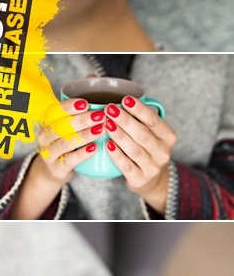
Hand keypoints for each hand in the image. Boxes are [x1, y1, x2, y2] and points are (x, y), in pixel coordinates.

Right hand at [37, 95, 108, 183]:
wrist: (54, 169)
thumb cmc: (66, 139)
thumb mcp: (68, 122)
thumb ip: (80, 101)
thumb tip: (93, 77)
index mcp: (47, 121)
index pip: (55, 111)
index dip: (69, 106)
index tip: (85, 103)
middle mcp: (44, 136)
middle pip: (61, 126)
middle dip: (82, 120)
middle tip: (101, 115)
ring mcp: (48, 153)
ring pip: (65, 142)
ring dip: (84, 135)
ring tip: (101, 129)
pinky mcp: (55, 169)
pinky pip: (69, 160)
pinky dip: (82, 154)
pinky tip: (94, 148)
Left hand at [103, 96, 176, 212]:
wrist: (151, 180)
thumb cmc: (145, 148)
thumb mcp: (150, 132)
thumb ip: (139, 116)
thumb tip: (114, 95)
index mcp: (168, 136)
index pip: (154, 120)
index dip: (139, 109)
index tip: (125, 99)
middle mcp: (163, 152)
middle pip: (143, 134)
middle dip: (126, 120)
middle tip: (109, 109)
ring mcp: (153, 167)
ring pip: (134, 150)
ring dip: (119, 136)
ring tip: (106, 124)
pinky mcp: (141, 180)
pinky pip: (127, 166)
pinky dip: (117, 155)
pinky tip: (107, 145)